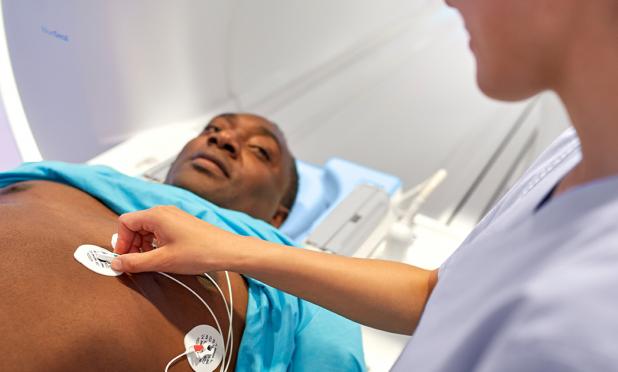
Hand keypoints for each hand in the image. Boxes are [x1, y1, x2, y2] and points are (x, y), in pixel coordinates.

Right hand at [111, 206, 239, 273]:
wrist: (228, 251)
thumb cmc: (198, 253)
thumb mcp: (162, 261)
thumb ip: (135, 262)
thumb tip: (114, 264)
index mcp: (156, 215)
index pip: (125, 222)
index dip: (121, 241)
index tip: (125, 259)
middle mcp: (164, 211)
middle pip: (135, 224)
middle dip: (132, 244)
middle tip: (135, 263)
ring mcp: (174, 216)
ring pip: (147, 228)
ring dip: (143, 245)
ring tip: (150, 261)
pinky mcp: (182, 224)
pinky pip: (160, 230)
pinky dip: (155, 243)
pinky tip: (162, 256)